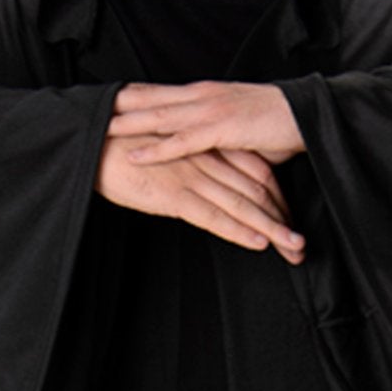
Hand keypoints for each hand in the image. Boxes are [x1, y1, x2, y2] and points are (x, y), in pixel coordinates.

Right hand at [97, 135, 305, 263]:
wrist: (89, 141)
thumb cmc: (121, 145)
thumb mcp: (165, 150)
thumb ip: (188, 162)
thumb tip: (201, 181)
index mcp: (206, 147)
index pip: (255, 170)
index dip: (276, 197)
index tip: (289, 218)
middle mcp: (205, 160)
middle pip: (257, 189)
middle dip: (282, 218)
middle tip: (302, 244)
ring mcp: (192, 176)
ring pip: (242, 205)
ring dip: (272, 230)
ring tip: (295, 250)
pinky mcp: (174, 194)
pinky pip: (214, 215)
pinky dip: (239, 230)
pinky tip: (259, 242)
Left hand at [107, 79, 305, 167]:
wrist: (308, 115)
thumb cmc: (277, 124)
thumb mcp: (236, 127)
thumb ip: (213, 134)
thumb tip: (199, 146)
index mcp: (204, 95)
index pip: (158, 92)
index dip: (129, 95)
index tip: (102, 98)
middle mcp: (202, 97)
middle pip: (150, 99)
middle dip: (117, 104)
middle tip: (86, 106)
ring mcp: (210, 111)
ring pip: (159, 117)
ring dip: (127, 123)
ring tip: (98, 127)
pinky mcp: (222, 129)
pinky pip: (182, 140)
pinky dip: (157, 148)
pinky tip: (136, 153)